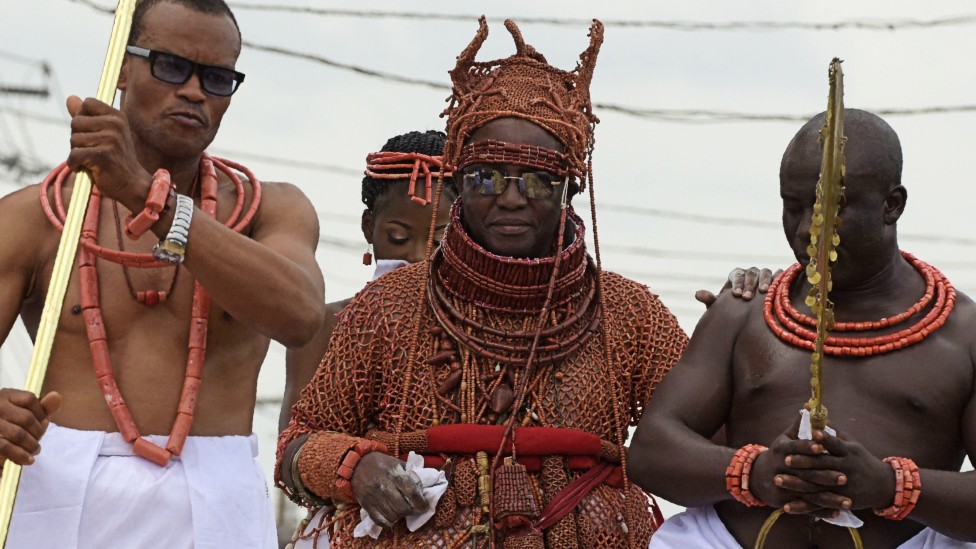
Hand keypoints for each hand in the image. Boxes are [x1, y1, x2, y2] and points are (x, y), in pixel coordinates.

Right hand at [0, 390, 61, 465]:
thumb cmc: (13, 428)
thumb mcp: (28, 415)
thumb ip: (43, 408)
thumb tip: (56, 396)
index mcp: (6, 396)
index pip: (30, 399)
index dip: (41, 413)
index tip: (43, 424)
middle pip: (26, 418)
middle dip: (38, 432)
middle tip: (38, 442)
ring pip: (18, 434)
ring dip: (31, 445)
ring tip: (35, 450)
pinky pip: (6, 446)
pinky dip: (20, 455)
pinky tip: (28, 459)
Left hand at [65, 95, 151, 209]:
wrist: (131, 184)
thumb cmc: (115, 159)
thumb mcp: (104, 133)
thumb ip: (86, 116)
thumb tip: (70, 98)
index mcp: (117, 116)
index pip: (88, 103)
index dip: (83, 118)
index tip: (92, 133)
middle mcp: (115, 125)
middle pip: (76, 122)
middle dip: (78, 138)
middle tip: (92, 151)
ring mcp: (110, 139)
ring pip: (74, 139)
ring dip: (77, 153)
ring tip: (92, 161)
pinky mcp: (102, 155)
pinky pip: (74, 154)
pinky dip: (75, 164)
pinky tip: (85, 168)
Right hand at [351, 452, 427, 527]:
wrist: (357, 464)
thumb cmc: (382, 464)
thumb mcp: (398, 463)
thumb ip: (410, 475)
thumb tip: (424, 489)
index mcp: (395, 474)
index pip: (412, 492)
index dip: (421, 503)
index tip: (424, 506)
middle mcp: (384, 486)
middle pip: (403, 508)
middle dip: (411, 511)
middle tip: (412, 508)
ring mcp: (374, 497)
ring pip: (392, 516)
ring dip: (399, 516)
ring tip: (400, 510)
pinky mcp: (366, 505)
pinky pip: (379, 521)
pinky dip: (388, 522)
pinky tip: (391, 517)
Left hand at [696, 267, 780, 307]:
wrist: (747, 315)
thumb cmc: (731, 309)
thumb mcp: (719, 306)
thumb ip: (710, 299)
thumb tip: (697, 294)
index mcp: (736, 275)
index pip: (737, 276)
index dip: (737, 284)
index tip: (737, 295)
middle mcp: (750, 273)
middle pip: (751, 274)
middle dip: (749, 285)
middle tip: (748, 297)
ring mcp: (764, 275)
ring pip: (765, 272)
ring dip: (765, 281)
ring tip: (764, 292)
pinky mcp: (777, 280)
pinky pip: (780, 276)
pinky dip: (780, 279)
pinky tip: (780, 288)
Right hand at [748, 418, 845, 517]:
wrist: (757, 477)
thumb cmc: (778, 454)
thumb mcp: (785, 438)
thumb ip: (800, 424)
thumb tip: (810, 405)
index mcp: (781, 450)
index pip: (795, 448)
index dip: (808, 448)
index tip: (824, 448)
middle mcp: (780, 469)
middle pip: (804, 473)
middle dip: (825, 476)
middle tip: (845, 477)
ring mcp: (782, 487)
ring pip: (808, 493)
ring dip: (828, 498)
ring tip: (847, 500)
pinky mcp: (784, 502)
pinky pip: (806, 507)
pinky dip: (822, 510)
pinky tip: (837, 511)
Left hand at [780, 429, 893, 511]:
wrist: (882, 486)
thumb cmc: (862, 460)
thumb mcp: (852, 444)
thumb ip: (834, 431)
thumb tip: (816, 413)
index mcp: (849, 452)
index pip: (835, 444)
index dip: (824, 439)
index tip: (811, 433)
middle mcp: (847, 468)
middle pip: (823, 465)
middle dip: (803, 462)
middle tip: (784, 460)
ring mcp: (843, 486)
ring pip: (817, 485)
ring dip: (796, 484)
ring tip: (778, 480)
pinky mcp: (840, 501)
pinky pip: (818, 505)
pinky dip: (802, 507)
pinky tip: (786, 505)